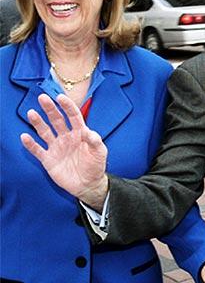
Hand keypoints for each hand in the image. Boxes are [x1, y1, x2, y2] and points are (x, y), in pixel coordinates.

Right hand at [20, 93, 107, 211]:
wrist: (88, 185)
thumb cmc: (96, 166)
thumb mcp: (100, 153)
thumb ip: (95, 141)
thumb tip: (88, 132)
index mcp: (79, 133)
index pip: (73, 116)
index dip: (67, 106)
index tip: (60, 97)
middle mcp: (66, 137)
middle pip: (56, 120)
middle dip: (50, 109)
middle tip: (42, 98)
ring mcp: (56, 147)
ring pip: (45, 132)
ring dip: (38, 123)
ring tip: (31, 113)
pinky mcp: (48, 159)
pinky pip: (38, 150)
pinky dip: (31, 144)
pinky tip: (25, 136)